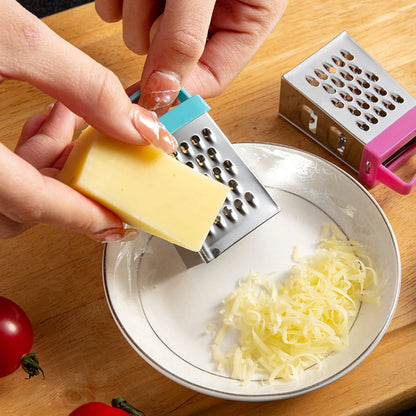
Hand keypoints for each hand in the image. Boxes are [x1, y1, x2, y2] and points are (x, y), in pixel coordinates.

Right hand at [0, 1, 176, 239]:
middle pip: (20, 207)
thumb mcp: (8, 35)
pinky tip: (41, 112)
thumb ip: (82, 84)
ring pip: (7, 192)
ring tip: (65, 113)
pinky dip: (23, 153)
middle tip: (95, 145)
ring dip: (47, 160)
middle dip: (67, 178)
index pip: (31, 203)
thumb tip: (137, 127)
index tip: (118, 222)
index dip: (82, 216)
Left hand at [95, 0, 287, 112]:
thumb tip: (165, 90)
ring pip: (139, 32)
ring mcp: (178, 2)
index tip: (152, 95)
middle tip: (163, 2)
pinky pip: (119, 5)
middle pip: (171, 57)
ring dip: (136, 6)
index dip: (180, 91)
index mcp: (245, 22)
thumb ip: (185, 38)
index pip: (211, 80)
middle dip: (156, 37)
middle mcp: (212, 16)